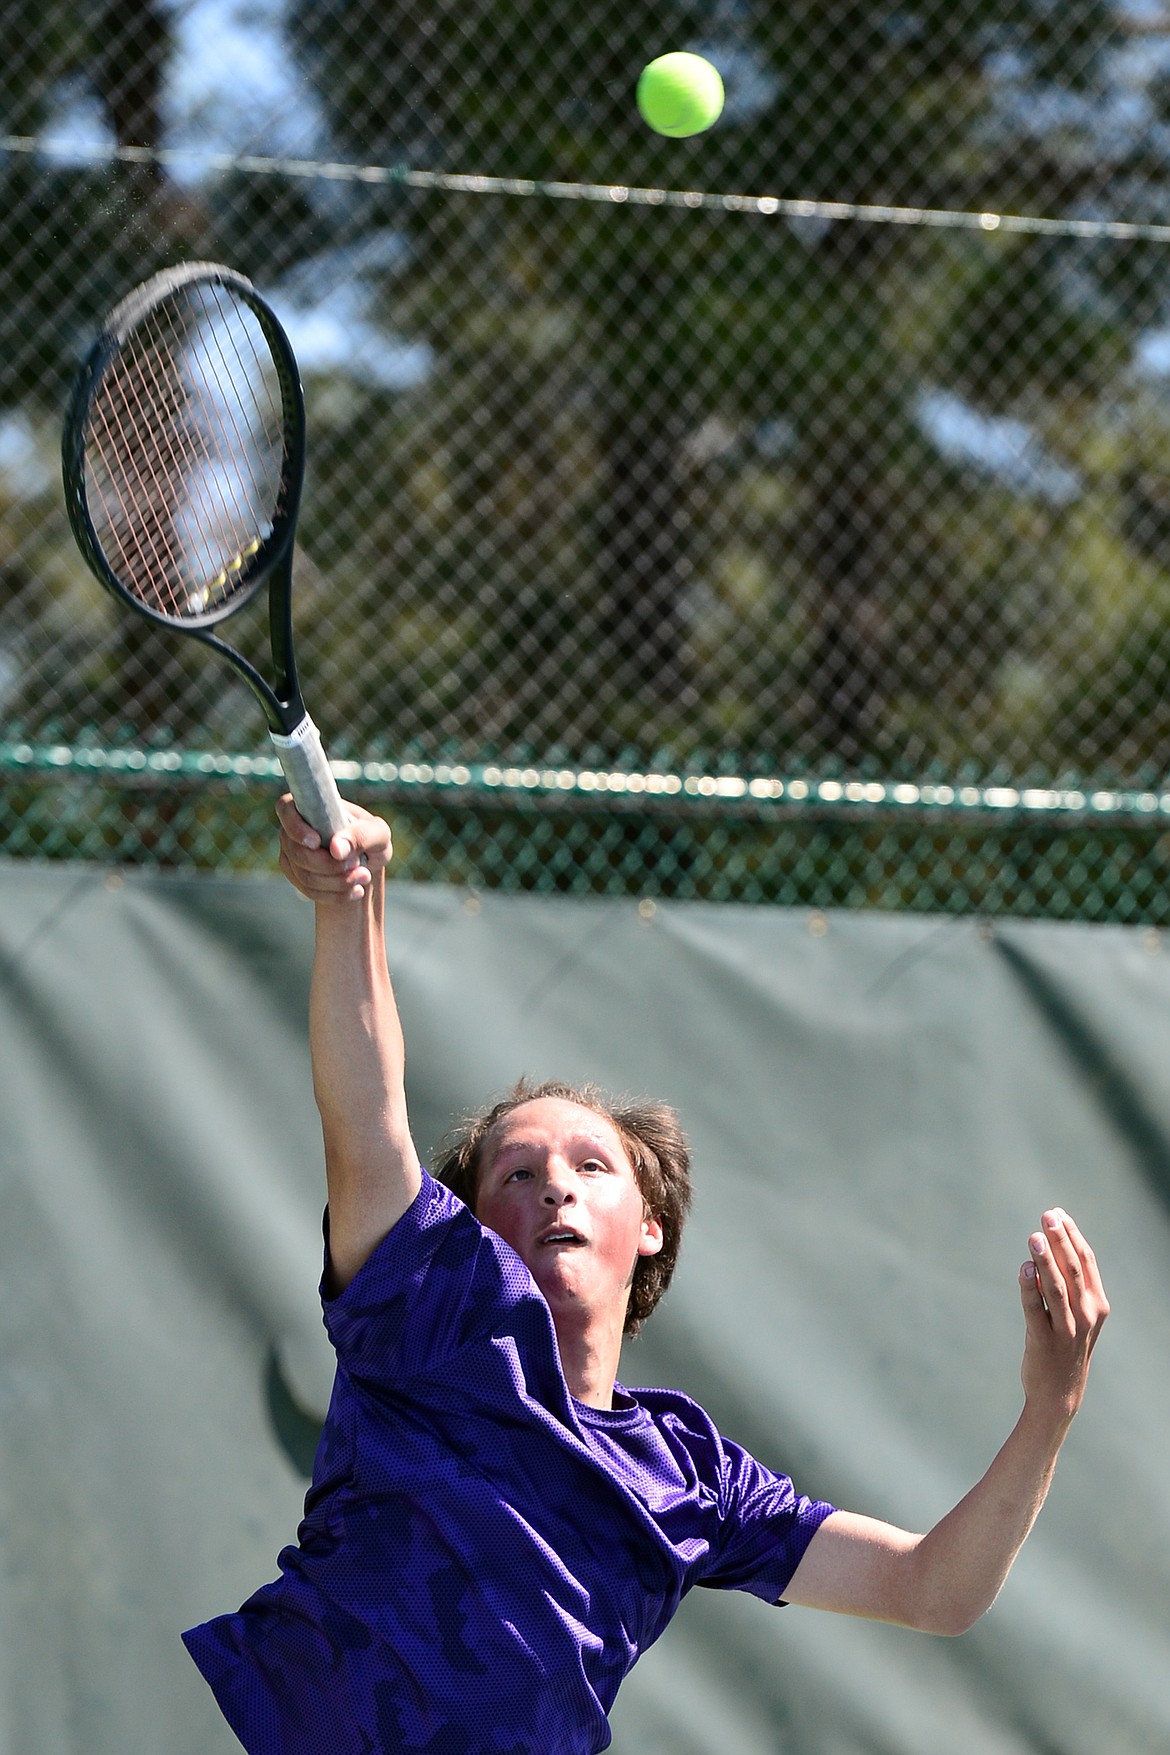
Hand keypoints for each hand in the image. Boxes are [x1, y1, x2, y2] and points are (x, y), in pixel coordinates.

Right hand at [276, 794, 391, 902]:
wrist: (367, 862)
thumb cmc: (372, 839)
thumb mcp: (378, 834)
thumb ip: (361, 836)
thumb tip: (336, 848)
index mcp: (311, 807)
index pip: (285, 808)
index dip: (295, 827)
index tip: (316, 842)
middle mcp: (294, 829)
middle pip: (297, 852)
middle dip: (329, 865)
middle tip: (358, 865)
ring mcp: (291, 853)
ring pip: (304, 875)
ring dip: (337, 882)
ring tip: (363, 877)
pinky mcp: (296, 875)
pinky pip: (308, 890)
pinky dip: (334, 894)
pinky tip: (355, 891)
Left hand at [1019, 1208, 1107, 1426]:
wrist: (1060, 1394)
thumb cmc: (1067, 1346)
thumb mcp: (1079, 1315)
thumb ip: (1069, 1284)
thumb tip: (1047, 1243)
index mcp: (1097, 1304)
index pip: (1086, 1262)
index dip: (1072, 1235)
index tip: (1059, 1214)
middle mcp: (1085, 1315)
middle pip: (1073, 1269)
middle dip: (1060, 1240)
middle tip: (1048, 1215)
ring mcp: (1065, 1329)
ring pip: (1055, 1288)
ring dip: (1044, 1260)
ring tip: (1034, 1237)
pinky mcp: (1043, 1341)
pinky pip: (1035, 1309)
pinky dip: (1029, 1288)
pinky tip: (1022, 1269)